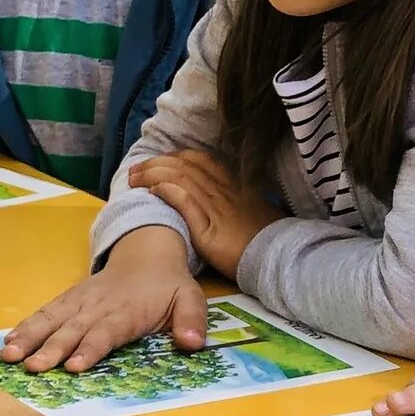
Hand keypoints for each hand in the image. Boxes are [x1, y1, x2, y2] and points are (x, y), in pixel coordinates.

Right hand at [0, 226, 205, 373]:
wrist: (147, 253)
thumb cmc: (168, 284)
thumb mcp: (190, 298)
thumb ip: (192, 321)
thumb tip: (194, 343)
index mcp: (127, 310)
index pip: (106, 332)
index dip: (90, 347)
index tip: (74, 365)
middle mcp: (98, 306)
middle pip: (73, 329)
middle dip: (52, 348)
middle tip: (33, 367)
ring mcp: (79, 301)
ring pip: (52, 319)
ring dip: (30, 338)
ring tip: (10, 356)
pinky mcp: (68, 300)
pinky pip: (45, 312)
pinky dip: (26, 327)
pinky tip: (9, 343)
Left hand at [127, 151, 275, 278]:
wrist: (280, 259)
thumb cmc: (269, 238)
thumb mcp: (255, 210)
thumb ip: (236, 201)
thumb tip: (221, 199)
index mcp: (234, 185)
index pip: (201, 160)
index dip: (176, 156)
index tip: (160, 160)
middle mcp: (224, 191)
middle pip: (184, 165)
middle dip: (156, 163)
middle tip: (136, 168)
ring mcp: (216, 208)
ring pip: (180, 179)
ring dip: (153, 175)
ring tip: (134, 179)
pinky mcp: (209, 229)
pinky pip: (185, 202)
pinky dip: (167, 192)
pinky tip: (153, 191)